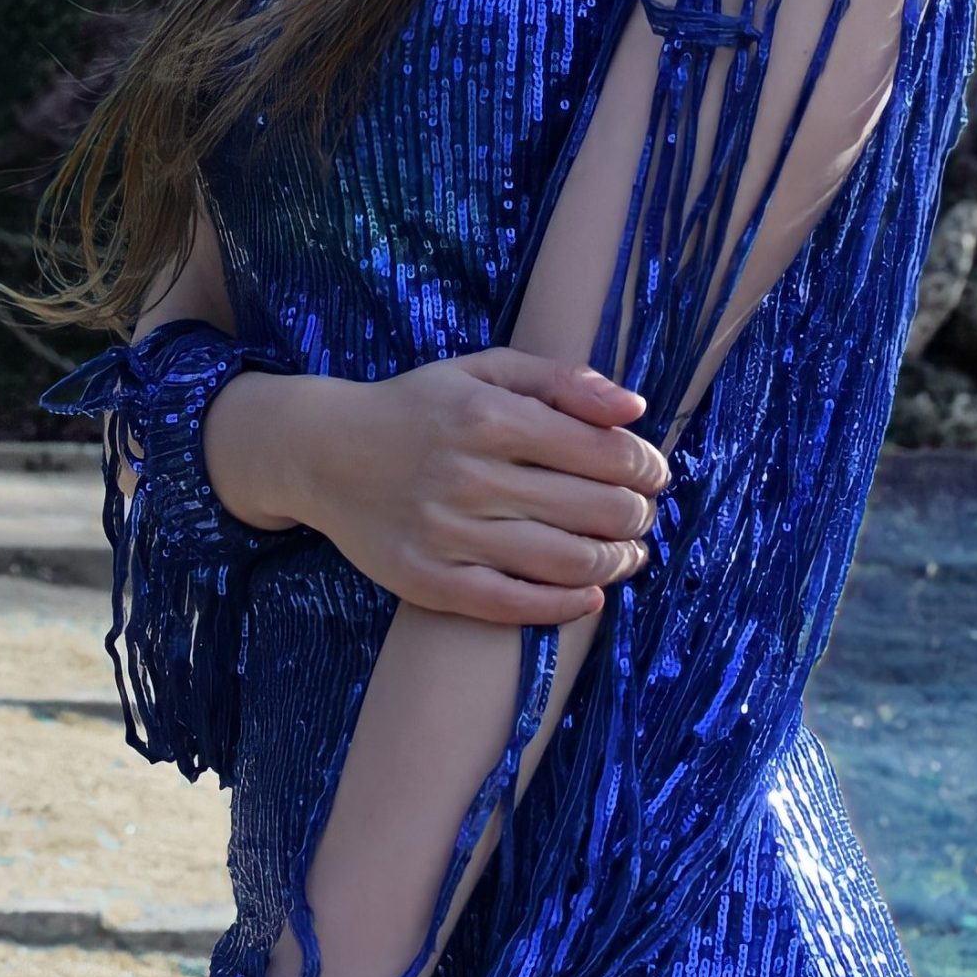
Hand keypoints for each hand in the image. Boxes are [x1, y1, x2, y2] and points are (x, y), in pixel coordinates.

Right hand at [273, 350, 670, 624]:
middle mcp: (470, 476)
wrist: (322, 453)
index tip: (654, 472)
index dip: (645, 466)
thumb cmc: (416, 408)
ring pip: (564, 562)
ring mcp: (448, 533)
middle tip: (642, 514)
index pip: (603, 451)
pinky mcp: (428, 580)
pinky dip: (565, 606)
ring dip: (616, 561)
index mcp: (489, 417)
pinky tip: (590, 595)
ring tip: (628, 553)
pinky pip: (513, 605)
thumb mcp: (483, 370)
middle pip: (594, 509)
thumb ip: (561, 380)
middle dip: (637, 515)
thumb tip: (634, 408)